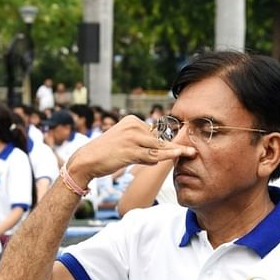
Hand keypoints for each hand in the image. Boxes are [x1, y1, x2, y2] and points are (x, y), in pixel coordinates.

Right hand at [67, 115, 194, 183]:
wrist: (87, 159)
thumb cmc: (106, 152)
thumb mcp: (124, 140)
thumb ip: (140, 142)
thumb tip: (157, 150)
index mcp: (132, 120)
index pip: (154, 134)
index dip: (163, 147)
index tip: (181, 150)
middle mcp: (133, 126)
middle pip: (158, 140)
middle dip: (174, 148)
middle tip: (192, 151)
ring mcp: (132, 137)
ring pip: (158, 147)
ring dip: (174, 153)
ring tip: (190, 154)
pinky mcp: (130, 150)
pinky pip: (152, 155)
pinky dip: (166, 157)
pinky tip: (177, 157)